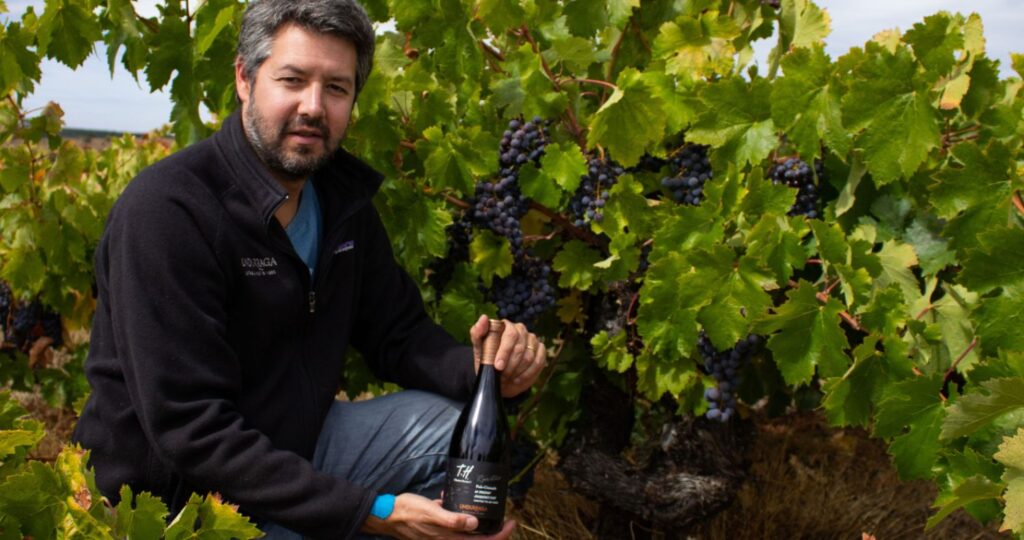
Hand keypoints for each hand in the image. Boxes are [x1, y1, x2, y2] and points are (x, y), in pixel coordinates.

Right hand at [361, 493, 515, 538]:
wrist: (388, 514)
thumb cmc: (408, 513)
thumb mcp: (431, 513)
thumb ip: (452, 520)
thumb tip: (475, 523)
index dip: (500, 535)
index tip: (511, 522)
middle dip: (493, 531)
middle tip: (504, 517)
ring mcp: (443, 535)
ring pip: (468, 534)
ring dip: (478, 524)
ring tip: (485, 507)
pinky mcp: (438, 529)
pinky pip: (454, 525)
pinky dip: (460, 516)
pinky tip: (453, 500)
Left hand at [470, 315, 546, 397]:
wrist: (497, 376)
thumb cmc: (487, 360)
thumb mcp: (478, 348)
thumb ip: (477, 332)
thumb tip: (484, 317)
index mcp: (506, 326)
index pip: (510, 335)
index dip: (504, 352)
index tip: (498, 366)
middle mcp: (521, 330)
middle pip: (520, 347)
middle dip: (510, 365)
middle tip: (502, 376)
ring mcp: (532, 340)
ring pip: (530, 357)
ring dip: (517, 371)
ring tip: (508, 377)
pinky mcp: (540, 351)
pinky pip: (538, 362)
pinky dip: (527, 374)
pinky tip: (517, 379)